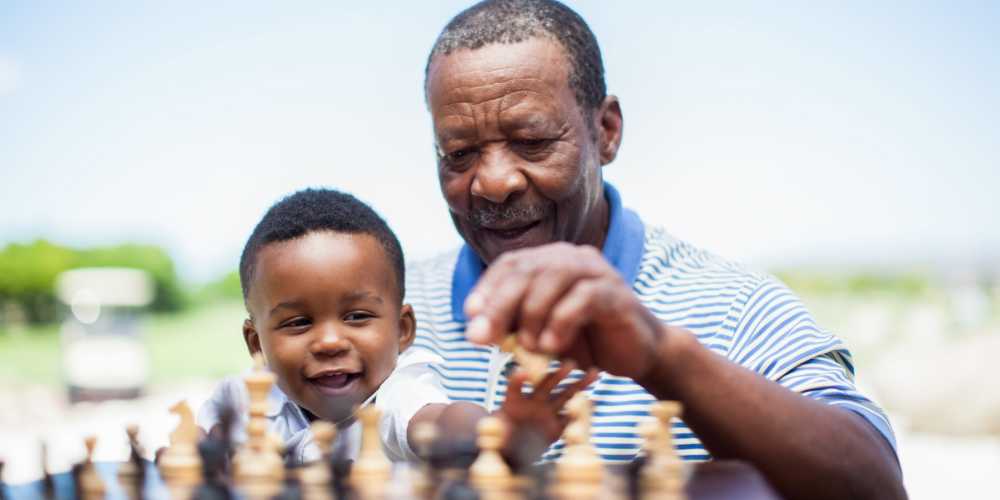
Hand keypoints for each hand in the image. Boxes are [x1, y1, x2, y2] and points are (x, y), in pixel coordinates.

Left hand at [464, 242, 666, 380]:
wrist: (638, 353)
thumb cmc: (586, 342)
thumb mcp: (541, 334)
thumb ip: (514, 327)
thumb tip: (476, 330)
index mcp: (552, 261)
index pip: (511, 264)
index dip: (487, 287)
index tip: (469, 316)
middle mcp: (573, 258)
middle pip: (527, 269)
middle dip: (500, 304)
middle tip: (483, 337)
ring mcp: (596, 272)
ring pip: (553, 278)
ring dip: (532, 315)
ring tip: (528, 348)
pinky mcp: (616, 292)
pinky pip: (582, 298)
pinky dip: (561, 322)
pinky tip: (551, 346)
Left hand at [497, 362, 597, 465]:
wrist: (512, 453)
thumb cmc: (499, 439)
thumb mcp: (493, 432)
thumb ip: (493, 427)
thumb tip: (488, 424)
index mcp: (515, 400)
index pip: (515, 386)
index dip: (518, 379)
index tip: (524, 372)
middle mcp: (533, 402)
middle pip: (547, 384)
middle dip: (558, 374)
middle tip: (570, 364)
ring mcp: (547, 413)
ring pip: (565, 396)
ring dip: (579, 384)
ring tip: (594, 372)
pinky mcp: (557, 427)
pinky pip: (571, 418)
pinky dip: (583, 410)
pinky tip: (595, 400)